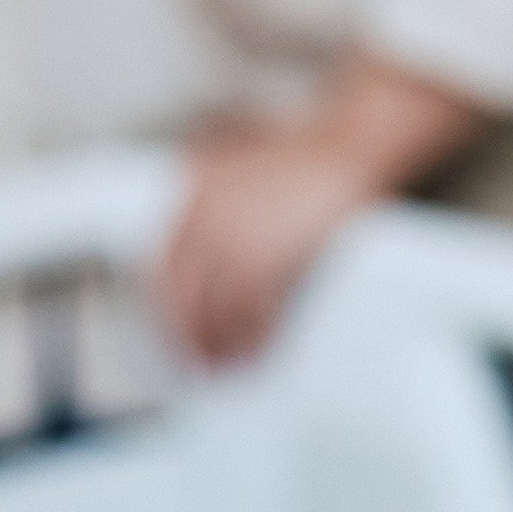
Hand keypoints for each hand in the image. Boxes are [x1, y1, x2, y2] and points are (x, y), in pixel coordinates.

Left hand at [154, 113, 396, 369]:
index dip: (168, 309)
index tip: (177, 333)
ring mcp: (232, 235)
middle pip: (181, 294)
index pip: (163, 266)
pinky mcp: (264, 256)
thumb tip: (202, 266)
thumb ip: (215, 205)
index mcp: (195, 192)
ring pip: (214, 308)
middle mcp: (204, 214)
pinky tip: (259, 347)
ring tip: (234, 364)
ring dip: (222, 343)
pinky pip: (249, 311)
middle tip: (201, 363)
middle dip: (190, 337)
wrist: (349, 147)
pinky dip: (253, 336)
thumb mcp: (243, 168)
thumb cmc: (308, 161)